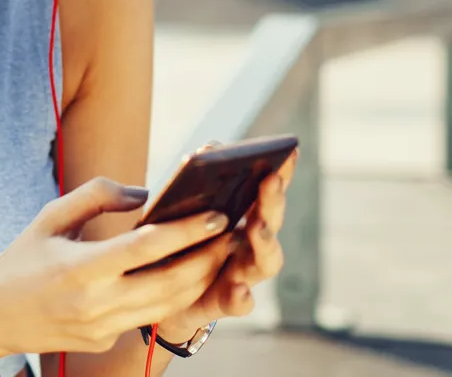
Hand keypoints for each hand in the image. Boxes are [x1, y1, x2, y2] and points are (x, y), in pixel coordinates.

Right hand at [0, 177, 234, 356]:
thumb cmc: (21, 258)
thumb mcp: (51, 216)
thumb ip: (98, 195)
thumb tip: (144, 193)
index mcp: (81, 268)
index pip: (147, 248)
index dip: (187, 231)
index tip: (217, 214)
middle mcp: (95, 303)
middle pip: (170, 282)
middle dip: (208, 258)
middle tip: (233, 232)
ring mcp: (102, 328)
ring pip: (166, 305)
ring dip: (199, 279)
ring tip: (220, 251)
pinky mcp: (104, 341)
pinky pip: (147, 316)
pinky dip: (173, 295)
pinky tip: (190, 273)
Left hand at [157, 146, 299, 339]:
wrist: (163, 294)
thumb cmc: (180, 244)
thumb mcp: (185, 210)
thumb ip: (199, 183)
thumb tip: (208, 147)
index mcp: (245, 219)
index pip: (268, 193)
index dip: (282, 174)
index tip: (289, 153)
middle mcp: (252, 245)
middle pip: (271, 222)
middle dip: (272, 201)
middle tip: (269, 182)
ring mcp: (244, 274)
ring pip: (266, 261)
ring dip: (264, 242)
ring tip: (256, 227)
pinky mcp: (225, 303)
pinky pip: (240, 303)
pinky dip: (241, 298)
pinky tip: (237, 289)